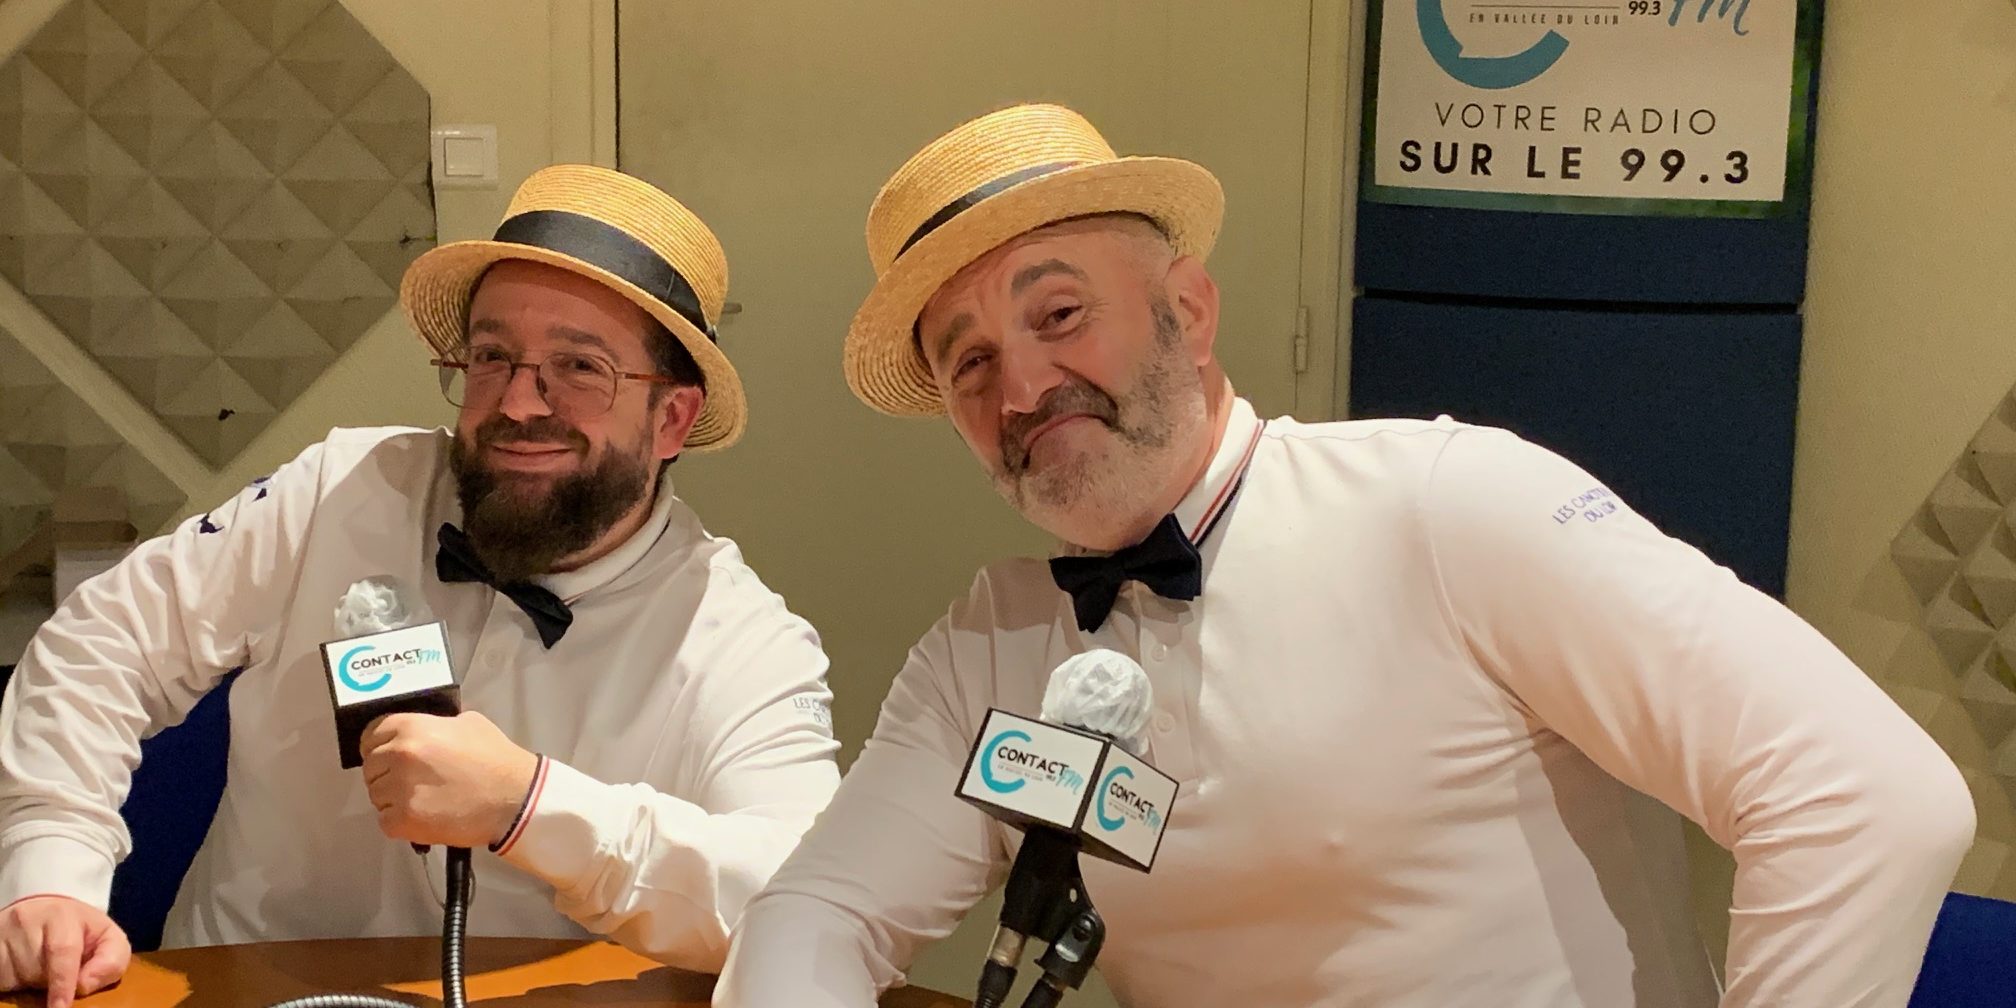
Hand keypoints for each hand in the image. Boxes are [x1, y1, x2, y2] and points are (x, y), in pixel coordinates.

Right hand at [0, 896, 129, 1006]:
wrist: (40, 912)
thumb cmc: (79, 931)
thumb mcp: (106, 939)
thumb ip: (110, 961)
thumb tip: (83, 986)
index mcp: (63, 915)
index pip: (63, 950)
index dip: (62, 983)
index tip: (61, 1006)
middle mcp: (28, 919)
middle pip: (37, 969)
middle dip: (49, 983)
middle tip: (56, 980)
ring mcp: (4, 932)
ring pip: (16, 976)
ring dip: (29, 982)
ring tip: (39, 966)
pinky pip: (0, 977)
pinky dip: (12, 981)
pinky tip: (20, 969)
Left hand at [360, 711, 538, 848]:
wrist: (514, 799)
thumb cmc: (496, 761)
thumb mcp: (468, 723)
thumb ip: (435, 725)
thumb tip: (421, 732)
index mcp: (412, 727)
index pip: (372, 733)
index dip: (378, 744)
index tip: (385, 754)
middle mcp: (400, 755)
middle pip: (370, 766)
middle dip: (386, 772)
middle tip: (410, 780)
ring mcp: (399, 790)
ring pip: (375, 794)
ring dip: (392, 798)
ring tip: (422, 799)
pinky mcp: (403, 821)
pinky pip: (385, 821)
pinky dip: (400, 822)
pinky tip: (423, 815)